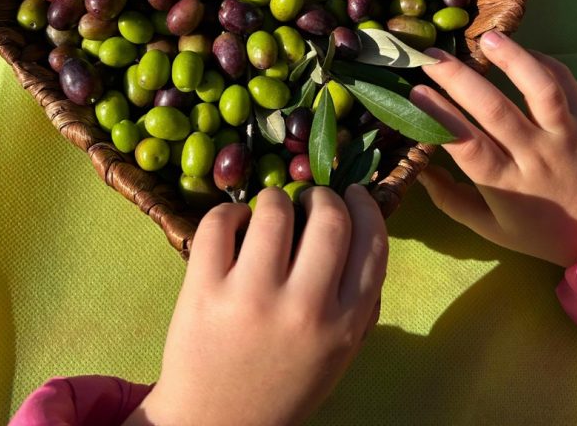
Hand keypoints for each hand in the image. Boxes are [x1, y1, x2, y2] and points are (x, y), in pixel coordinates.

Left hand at [125, 184, 387, 425]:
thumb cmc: (284, 383)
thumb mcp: (339, 352)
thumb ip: (359, 298)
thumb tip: (363, 228)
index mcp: (344, 325)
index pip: (372, 243)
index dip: (365, 206)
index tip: (353, 193)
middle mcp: (304, 308)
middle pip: (329, 217)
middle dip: (321, 196)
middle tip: (309, 201)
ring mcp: (251, 297)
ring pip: (274, 209)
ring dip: (275, 201)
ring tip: (269, 215)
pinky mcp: (203, 290)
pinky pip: (220, 221)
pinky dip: (230, 213)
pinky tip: (234, 228)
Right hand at [411, 31, 576, 266]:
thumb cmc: (542, 231)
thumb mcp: (491, 228)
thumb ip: (450, 200)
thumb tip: (418, 170)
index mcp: (507, 185)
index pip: (467, 144)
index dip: (440, 115)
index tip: (416, 91)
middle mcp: (535, 156)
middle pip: (495, 110)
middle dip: (458, 79)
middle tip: (431, 57)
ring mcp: (564, 135)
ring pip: (540, 89)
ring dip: (512, 59)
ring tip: (486, 38)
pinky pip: (566, 83)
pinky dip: (542, 61)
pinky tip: (518, 49)